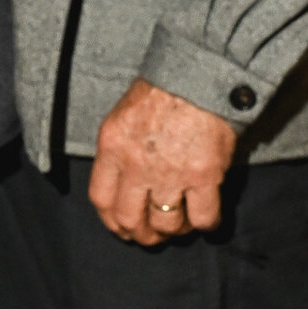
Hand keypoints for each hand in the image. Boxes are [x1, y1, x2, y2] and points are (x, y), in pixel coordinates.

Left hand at [85, 80, 240, 246]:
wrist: (202, 73)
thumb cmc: (166, 89)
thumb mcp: (125, 115)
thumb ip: (120, 150)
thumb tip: (124, 182)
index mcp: (113, 147)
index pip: (102, 200)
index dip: (112, 222)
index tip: (123, 227)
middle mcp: (137, 164)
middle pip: (131, 219)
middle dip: (142, 235)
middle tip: (154, 235)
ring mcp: (171, 172)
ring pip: (166, 223)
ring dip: (173, 232)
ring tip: (181, 225)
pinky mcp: (204, 175)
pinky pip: (203, 217)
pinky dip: (205, 224)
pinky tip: (206, 220)